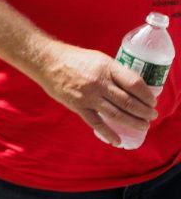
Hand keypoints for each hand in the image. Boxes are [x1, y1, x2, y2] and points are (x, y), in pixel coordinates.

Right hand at [43, 43, 159, 145]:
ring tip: (143, 126)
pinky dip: (108, 133)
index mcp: (107, 67)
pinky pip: (96, 123)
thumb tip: (132, 88)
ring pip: (117, 114)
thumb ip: (114, 72)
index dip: (147, 95)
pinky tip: (117, 141)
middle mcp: (99, 82)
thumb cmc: (74, 58)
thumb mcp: (99, 59)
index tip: (152, 101)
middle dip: (144, 112)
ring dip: (133, 122)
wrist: (45, 61)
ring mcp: (88, 96)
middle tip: (152, 116)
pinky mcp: (77, 106)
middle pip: (129, 102)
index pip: (134, 84)